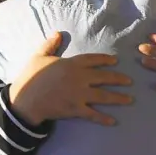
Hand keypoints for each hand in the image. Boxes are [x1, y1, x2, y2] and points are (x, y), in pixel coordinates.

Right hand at [9, 32, 132, 126]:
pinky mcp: (76, 109)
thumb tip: (57, 33)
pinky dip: (103, 118)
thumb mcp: (39, 56)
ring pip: (103, 95)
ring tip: (129, 100)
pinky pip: (93, 114)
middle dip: (118, 79)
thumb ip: (50, 45)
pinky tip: (113, 121)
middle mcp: (80, 77)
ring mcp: (79, 94)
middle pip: (103, 77)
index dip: (105, 60)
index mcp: (71, 64)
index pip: (93, 59)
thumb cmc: (31, 76)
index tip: (115, 61)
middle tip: (129, 81)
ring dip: (118, 98)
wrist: (26, 99)